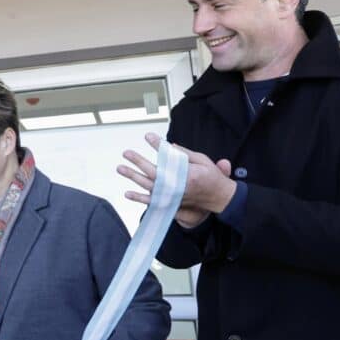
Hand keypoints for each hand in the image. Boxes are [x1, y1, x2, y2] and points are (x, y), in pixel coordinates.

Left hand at [118, 134, 234, 229]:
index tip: (148, 137)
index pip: (168, 158)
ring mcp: (173, 195)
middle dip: (138, 161)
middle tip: (127, 153)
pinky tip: (128, 193)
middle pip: (154, 172)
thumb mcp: (202, 160)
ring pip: (148, 185)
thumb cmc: (212, 177)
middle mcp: (178, 186)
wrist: (218, 198)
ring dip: (133, 177)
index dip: (158, 146)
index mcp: (188, 174)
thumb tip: (168, 145)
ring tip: (120, 168)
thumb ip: (184, 154)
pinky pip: (151, 201)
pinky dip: (139, 198)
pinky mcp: (170, 203)